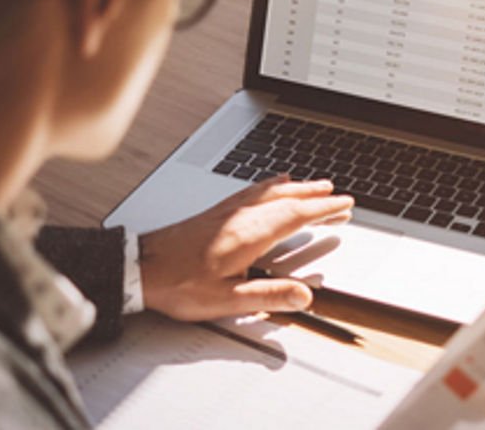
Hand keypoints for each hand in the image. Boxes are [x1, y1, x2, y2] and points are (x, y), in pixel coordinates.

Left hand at [138, 175, 352, 321]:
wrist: (140, 267)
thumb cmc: (178, 283)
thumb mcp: (226, 300)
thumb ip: (267, 296)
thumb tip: (303, 296)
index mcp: (250, 234)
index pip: (297, 215)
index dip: (324, 209)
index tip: (344, 205)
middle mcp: (241, 216)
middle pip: (287, 198)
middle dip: (315, 196)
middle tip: (338, 195)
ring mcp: (228, 211)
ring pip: (270, 192)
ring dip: (296, 187)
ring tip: (313, 185)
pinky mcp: (215, 212)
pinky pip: (252, 191)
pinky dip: (269, 185)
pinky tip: (270, 184)